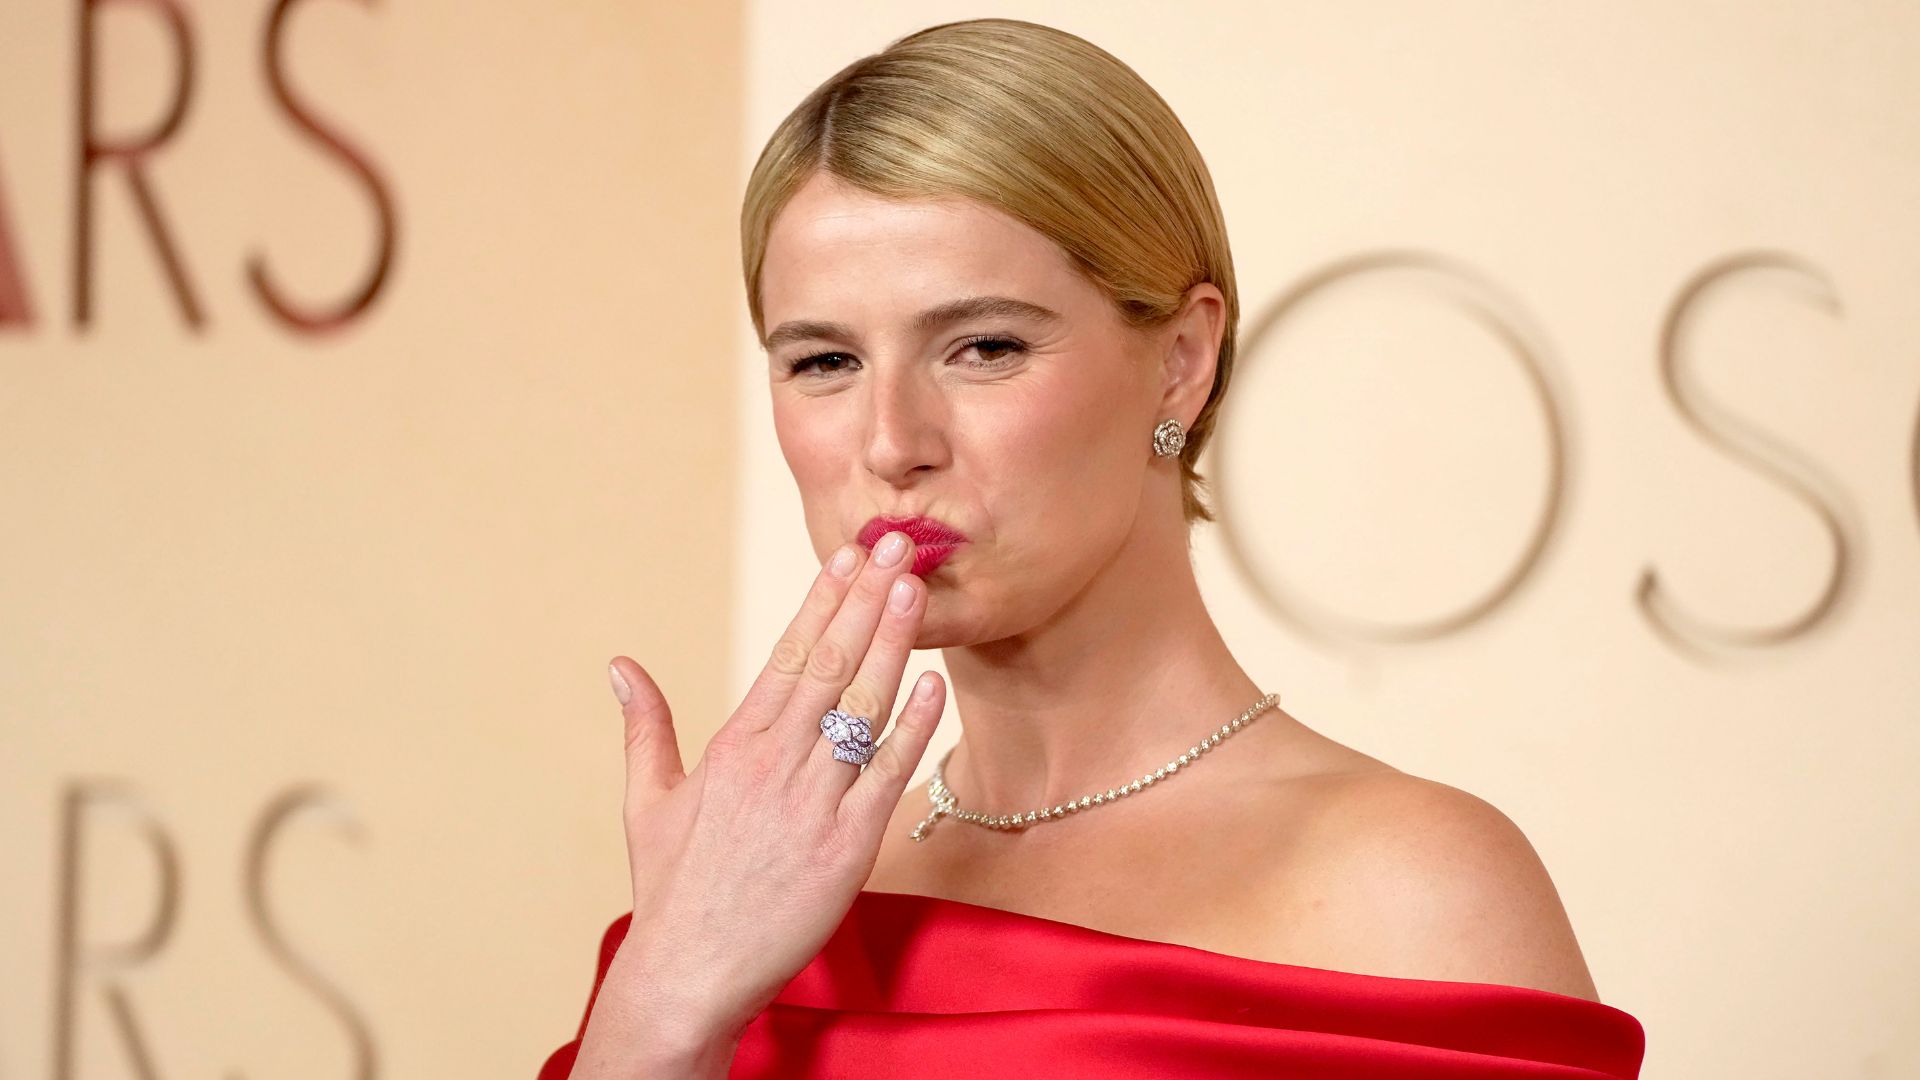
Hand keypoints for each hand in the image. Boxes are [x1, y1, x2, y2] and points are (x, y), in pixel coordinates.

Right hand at [573, 531, 943, 1074]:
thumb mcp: (649, 801)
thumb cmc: (673, 889)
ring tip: (916, 589)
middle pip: (831, 664)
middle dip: (866, 600)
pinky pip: (888, 773)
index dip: (822, 601)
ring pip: (863, 707)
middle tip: (897, 545)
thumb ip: (646, 726)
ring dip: (893, 643)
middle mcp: (776, 762)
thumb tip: (621, 665)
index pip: (789, 655)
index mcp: (734, 744)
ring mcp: (814, 802)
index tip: (847, 557)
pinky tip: (935, 685)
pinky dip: (915, 727)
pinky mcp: (847, 846)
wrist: (689, 973)